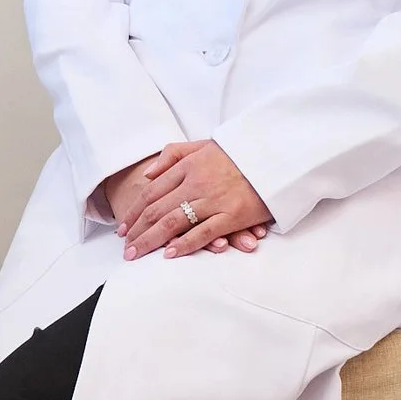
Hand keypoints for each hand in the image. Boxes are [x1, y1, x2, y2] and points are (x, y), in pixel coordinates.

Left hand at [119, 141, 273, 260]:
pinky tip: (169, 254)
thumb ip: (173, 155)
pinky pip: (203, 232)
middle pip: (157, 211)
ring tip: (136, 255)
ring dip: (151, 241)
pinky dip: (184, 244)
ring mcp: (214, 200)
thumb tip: (148, 175)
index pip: (152, 192)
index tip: (124, 228)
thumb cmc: (239, 152)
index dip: (135, 212)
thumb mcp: (203, 144)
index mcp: (188, 166)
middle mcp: (196, 183)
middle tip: (125, 249)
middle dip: (137, 232)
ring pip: (173, 223)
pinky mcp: (232, 214)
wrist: (276, 153)